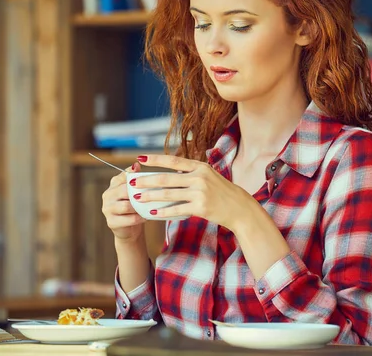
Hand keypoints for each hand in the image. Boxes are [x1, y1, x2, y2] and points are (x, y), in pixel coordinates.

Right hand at [102, 161, 146, 241]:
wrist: (130, 229)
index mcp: (113, 185)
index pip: (123, 176)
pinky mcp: (111, 222)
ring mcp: (107, 209)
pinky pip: (129, 219)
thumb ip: (135, 179)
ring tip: (150, 207)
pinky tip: (146, 217)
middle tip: (152, 195)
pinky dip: (139, 218)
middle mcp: (107, 195)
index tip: (146, 176)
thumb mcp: (135, 191)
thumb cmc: (135, 207)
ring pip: (126, 206)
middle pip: (123, 190)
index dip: (134, 176)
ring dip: (139, 207)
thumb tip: (137, 164)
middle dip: (138, 193)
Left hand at [133, 154, 259, 231]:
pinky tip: (153, 213)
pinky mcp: (200, 207)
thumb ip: (192, 173)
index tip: (140, 159)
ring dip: (150, 197)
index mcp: (200, 167)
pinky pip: (177, 209)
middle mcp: (199, 177)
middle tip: (132, 182)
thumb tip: (172, 172)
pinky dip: (163, 211)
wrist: (239, 208)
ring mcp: (200, 192)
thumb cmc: (222, 192)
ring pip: (168, 194)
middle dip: (147, 180)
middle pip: (166, 178)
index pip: (172, 161)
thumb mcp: (209, 176)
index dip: (155, 160)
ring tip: (137, 198)